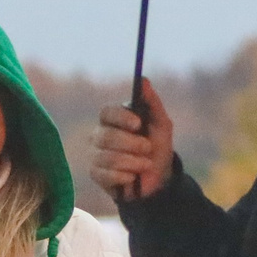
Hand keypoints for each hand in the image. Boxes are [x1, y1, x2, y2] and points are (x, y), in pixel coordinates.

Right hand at [92, 79, 174, 201]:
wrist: (159, 177)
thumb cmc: (158, 146)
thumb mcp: (161, 124)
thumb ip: (152, 102)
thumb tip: (143, 79)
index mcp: (113, 119)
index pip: (106, 112)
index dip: (120, 118)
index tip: (138, 124)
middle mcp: (100, 134)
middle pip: (106, 137)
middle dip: (131, 144)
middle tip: (148, 148)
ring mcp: (95, 154)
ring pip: (108, 157)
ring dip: (133, 162)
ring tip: (146, 164)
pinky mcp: (95, 173)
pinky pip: (106, 175)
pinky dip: (125, 177)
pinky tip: (133, 177)